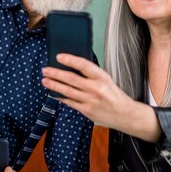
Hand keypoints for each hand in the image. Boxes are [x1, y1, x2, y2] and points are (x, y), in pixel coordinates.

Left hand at [41, 54, 160, 141]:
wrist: (125, 115)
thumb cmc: (116, 96)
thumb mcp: (107, 80)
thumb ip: (92, 75)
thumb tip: (74, 68)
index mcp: (102, 78)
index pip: (83, 65)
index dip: (70, 60)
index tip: (59, 56)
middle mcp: (95, 89)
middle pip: (71, 79)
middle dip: (56, 73)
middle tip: (46, 69)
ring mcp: (90, 100)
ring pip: (67, 91)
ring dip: (54, 85)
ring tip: (45, 80)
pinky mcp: (86, 110)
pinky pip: (70, 102)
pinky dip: (60, 97)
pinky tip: (53, 94)